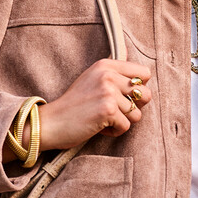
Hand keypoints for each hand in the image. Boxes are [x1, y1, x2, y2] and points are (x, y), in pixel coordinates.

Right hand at [4, 60, 152, 159]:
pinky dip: (114, 132)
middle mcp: (109, 75)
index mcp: (106, 65)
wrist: (51, 122)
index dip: (139, 89)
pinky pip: (126, 127)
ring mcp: (108, 92)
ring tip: (103, 120)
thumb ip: (114, 75)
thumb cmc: (73, 105)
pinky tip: (99, 127)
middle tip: (116, 112)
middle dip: (134, 108)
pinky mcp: (108, 110)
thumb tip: (140, 74)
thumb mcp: (92, 79)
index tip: (123, 97)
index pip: (144, 73)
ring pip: (137, 114)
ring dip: (122, 122)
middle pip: (146, 94)